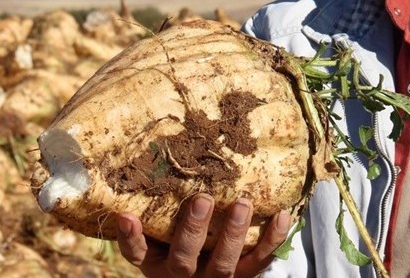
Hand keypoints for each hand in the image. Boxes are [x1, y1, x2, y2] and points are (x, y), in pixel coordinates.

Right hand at [115, 194, 291, 277]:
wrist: (205, 274)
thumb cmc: (178, 236)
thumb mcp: (160, 228)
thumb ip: (155, 200)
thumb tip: (143, 145)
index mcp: (157, 261)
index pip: (137, 252)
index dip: (131, 237)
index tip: (126, 215)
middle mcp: (183, 273)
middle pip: (184, 259)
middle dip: (193, 230)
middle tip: (203, 199)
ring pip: (224, 265)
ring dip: (234, 234)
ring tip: (242, 203)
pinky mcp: (243, 276)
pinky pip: (259, 262)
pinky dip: (272, 239)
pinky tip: (283, 215)